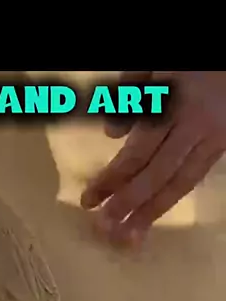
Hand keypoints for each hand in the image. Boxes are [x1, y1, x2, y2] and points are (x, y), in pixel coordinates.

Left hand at [81, 71, 225, 244]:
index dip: (111, 179)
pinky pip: (193, 180)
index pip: (136, 153)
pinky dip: (171, 200)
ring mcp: (212, 140)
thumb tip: (112, 135)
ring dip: (151, 214)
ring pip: (179, 185)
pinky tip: (152, 216)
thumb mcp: (154, 64)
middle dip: (129, 204)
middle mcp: (194, 128)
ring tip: (128, 239)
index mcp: (174, 105)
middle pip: (156, 175)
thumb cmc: (187, 61)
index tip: (88, 200)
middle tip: (104, 229)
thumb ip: (130, 92)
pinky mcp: (221, 147)